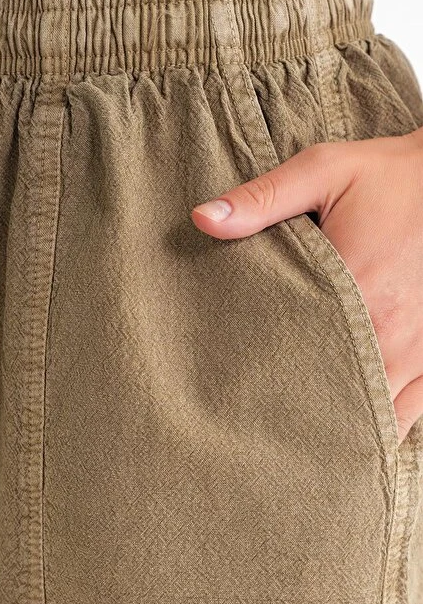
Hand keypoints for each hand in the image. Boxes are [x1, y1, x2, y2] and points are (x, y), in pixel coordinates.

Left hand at [191, 127, 422, 444]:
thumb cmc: (390, 177)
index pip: (297, 357)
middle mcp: (389, 331)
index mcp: (354, 290)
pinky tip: (354, 428)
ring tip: (302, 432)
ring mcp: (419, 350)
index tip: (238, 397)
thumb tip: (202, 219)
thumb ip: (263, 198)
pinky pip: (410, 411)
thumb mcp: (325, 171)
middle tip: (263, 424)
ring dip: (340, 421)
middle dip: (299, 413)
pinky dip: (383, 423)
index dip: (267, 385)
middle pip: (334, 396)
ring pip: (374, 413)